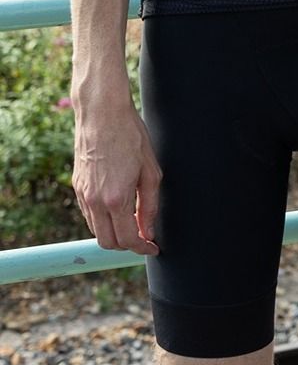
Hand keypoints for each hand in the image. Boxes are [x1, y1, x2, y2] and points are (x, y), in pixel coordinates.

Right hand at [71, 99, 161, 254]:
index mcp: (116, 199)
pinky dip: (103, 219)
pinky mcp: (77, 186)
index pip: (127, 239)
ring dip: (114, 232)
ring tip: (134, 221)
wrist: (102, 116)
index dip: (142, 248)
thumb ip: (150, 206)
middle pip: (108, 242)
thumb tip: (149, 231)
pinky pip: (89, 214)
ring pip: (96, 230)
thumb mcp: (151, 172)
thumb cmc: (131, 139)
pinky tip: (119, 208)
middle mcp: (95, 201)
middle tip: (144, 237)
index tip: (153, 248)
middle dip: (127, 245)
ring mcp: (83, 194)